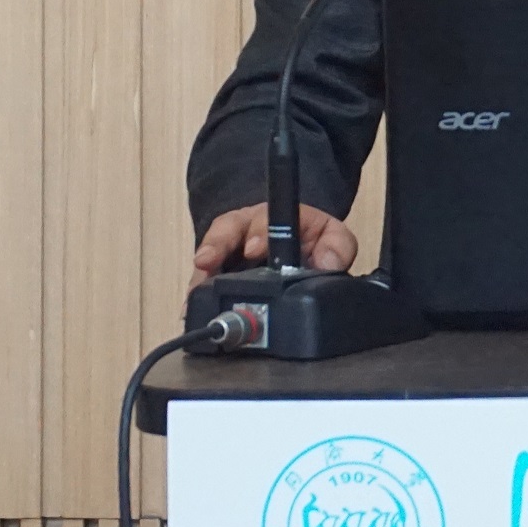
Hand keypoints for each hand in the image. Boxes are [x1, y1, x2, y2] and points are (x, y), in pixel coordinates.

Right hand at [190, 202, 358, 288]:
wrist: (291, 243)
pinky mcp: (216, 273)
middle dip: (216, 246)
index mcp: (274, 217)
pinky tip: (190, 309)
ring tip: (195, 290)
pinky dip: (196, 295)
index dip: (258, 232)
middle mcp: (244, 229)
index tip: (254, 248)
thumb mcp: (331, 235)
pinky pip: (202, 281)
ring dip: (200, 273)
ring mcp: (227, 251)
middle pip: (225, 230)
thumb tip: (328, 263)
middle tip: (207, 262)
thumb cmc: (308, 237)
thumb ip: (337, 246)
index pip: (264, 218)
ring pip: (208, 255)